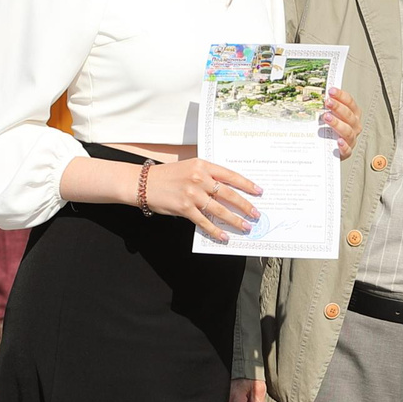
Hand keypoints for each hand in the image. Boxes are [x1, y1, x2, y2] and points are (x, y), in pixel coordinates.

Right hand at [144, 158, 260, 240]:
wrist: (144, 183)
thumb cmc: (168, 176)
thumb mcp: (190, 167)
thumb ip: (208, 175)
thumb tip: (229, 190)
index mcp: (203, 165)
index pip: (231, 175)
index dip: (247, 185)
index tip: (258, 192)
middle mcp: (199, 178)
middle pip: (229, 194)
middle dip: (245, 206)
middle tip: (256, 214)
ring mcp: (192, 194)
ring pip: (220, 210)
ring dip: (235, 220)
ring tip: (245, 226)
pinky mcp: (185, 208)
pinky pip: (205, 222)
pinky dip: (215, 230)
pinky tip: (224, 236)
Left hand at [321, 87, 361, 159]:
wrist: (329, 149)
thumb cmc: (330, 128)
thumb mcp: (330, 115)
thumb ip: (327, 107)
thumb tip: (314, 95)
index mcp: (353, 114)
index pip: (350, 102)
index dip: (341, 96)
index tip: (331, 91)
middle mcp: (355, 126)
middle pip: (349, 115)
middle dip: (338, 107)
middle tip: (327, 102)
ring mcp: (351, 139)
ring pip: (348, 131)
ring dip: (337, 123)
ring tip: (326, 118)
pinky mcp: (346, 152)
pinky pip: (347, 150)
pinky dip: (344, 146)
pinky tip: (338, 141)